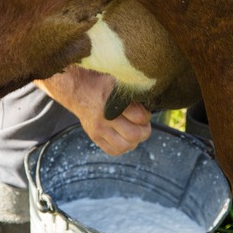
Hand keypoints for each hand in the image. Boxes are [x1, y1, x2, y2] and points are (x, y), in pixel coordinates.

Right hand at [35, 67, 151, 154]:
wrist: (79, 90)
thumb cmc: (104, 84)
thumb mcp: (120, 81)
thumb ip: (135, 90)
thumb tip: (152, 101)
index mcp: (113, 100)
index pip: (139, 116)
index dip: (146, 116)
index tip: (145, 113)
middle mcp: (105, 116)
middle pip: (133, 135)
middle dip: (144, 132)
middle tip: (143, 125)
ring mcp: (98, 128)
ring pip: (124, 146)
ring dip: (134, 141)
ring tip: (135, 132)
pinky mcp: (94, 136)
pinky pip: (113, 151)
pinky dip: (123, 147)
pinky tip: (125, 138)